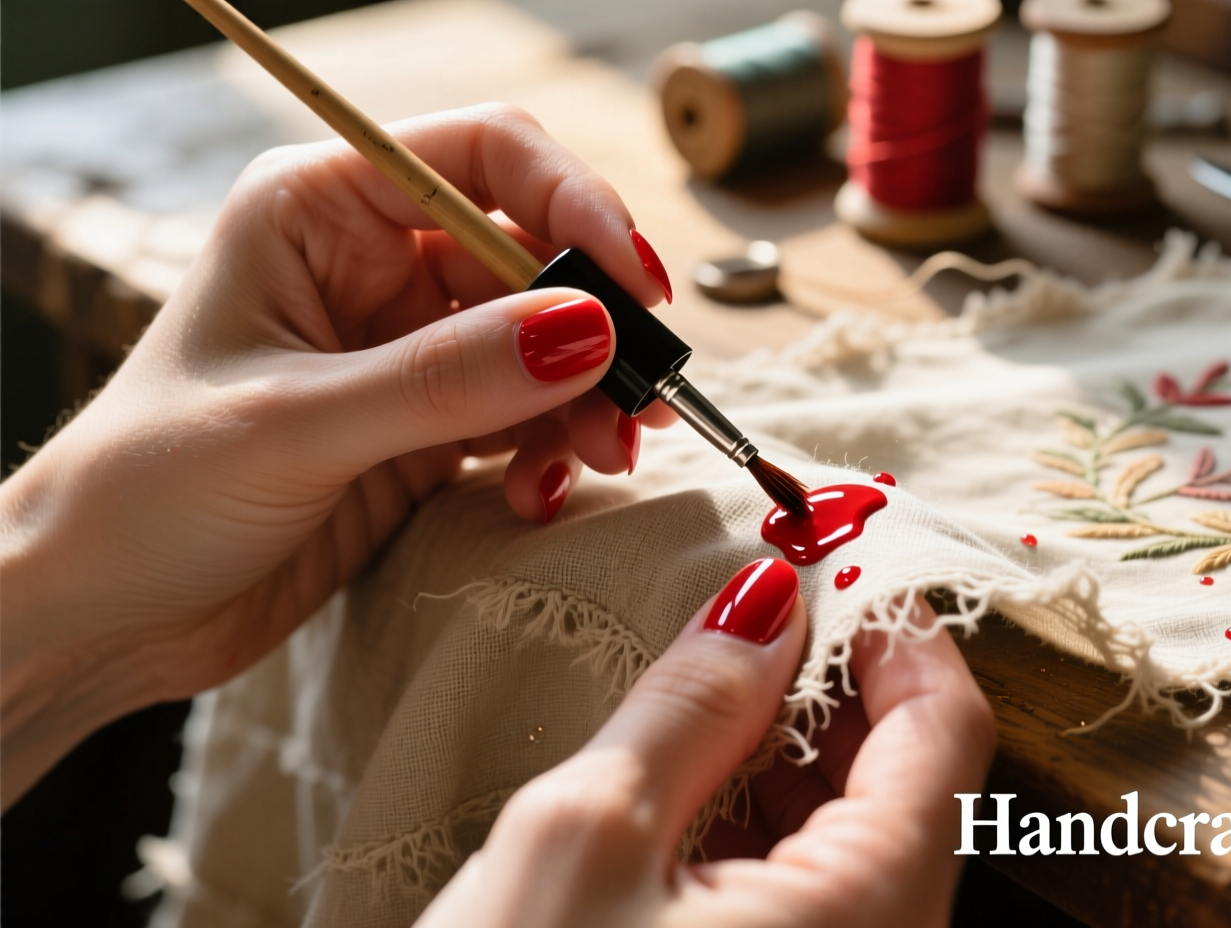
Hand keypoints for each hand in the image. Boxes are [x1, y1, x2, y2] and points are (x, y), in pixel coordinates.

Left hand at [0, 104, 675, 806]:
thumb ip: (447, 378)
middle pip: (534, 255)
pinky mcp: (426, 428)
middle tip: (641, 397)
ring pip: (545, 344)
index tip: (635, 283)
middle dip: (596, 325)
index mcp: (318, 211)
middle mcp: (370, 265)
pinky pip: (527, 418)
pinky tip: (537, 493)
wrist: (98, 615)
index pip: (484, 156)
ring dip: (588, 399)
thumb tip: (588, 327)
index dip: (574, 202)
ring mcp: (404, 350)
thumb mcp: (296, 426)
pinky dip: (552, 451)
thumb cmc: (145, 494)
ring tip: (602, 457)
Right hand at [417, 559, 994, 927]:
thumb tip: (767, 599)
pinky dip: (776, 825)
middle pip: (920, 782)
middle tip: (756, 616)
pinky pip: (824, 893)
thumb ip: (694, 703)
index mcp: (869, 909)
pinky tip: (702, 793)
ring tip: (716, 695)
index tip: (835, 560)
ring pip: (869, 837)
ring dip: (806, 750)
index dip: (902, 628)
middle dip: (847, 684)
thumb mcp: (588, 832)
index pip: (949, 729)